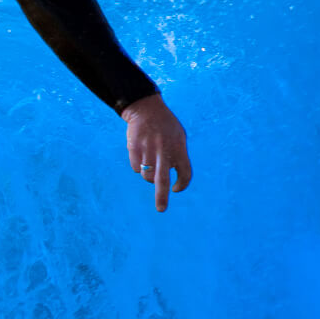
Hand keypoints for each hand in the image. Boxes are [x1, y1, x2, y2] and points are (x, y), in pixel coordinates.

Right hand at [122, 94, 191, 212]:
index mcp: (179, 148)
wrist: (146, 109)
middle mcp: (164, 151)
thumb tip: (173, 177)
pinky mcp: (134, 149)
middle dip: (161, 197)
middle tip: (161, 209)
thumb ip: (179, 156)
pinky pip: (136, 168)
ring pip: (147, 175)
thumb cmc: (165, 126)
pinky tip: (141, 153)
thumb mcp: (179, 137)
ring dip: (148, 175)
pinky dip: (138, 165)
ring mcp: (148, 150)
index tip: (176, 189)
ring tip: (149, 163)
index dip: (182, 184)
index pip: (185, 173)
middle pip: (162, 180)